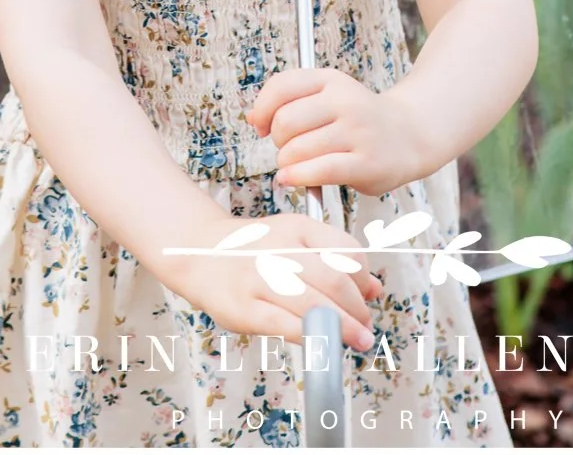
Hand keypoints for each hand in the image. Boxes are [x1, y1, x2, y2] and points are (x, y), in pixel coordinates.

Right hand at [159, 212, 383, 350]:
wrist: (197, 254)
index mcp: (296, 226)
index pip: (347, 251)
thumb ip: (335, 261)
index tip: (368, 296)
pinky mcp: (245, 308)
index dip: (365, 279)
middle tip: (364, 327)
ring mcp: (258, 277)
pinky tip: (325, 346)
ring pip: (315, 305)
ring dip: (344, 329)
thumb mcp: (295, 241)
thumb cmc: (254, 251)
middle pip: (335, 280)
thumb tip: (374, 290)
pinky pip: (288, 326)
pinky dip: (313, 339)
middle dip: (358, 309)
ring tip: (357, 341)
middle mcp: (277, 247)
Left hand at [248, 66, 433, 195]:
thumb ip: (289, 99)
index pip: (281, 87)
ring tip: (297, 165)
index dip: (262, 110)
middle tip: (288, 149)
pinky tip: (290, 179)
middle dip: (277, 141)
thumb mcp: (328, 93)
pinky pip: (319, 171)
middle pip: (285, 122)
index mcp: (331, 80)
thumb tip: (253, 120)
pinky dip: (297, 177)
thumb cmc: (358, 118)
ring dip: (286, 163)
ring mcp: (358, 132)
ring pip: (298, 149)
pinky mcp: (367, 163)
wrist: (411, 135)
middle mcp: (346, 102)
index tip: (261, 126)